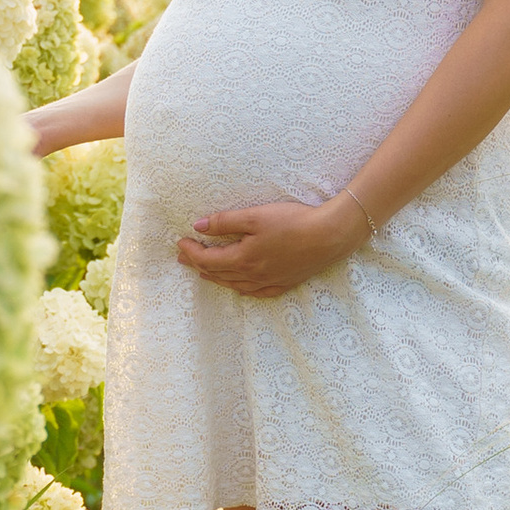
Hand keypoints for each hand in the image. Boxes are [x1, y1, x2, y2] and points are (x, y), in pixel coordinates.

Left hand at [174, 197, 364, 297]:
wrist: (329, 236)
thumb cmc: (293, 222)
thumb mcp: (254, 216)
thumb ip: (224, 222)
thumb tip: (198, 227)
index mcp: (243, 259)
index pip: (207, 260)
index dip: (190, 252)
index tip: (180, 242)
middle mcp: (253, 276)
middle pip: (217, 273)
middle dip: (197, 264)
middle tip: (184, 257)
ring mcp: (269, 283)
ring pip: (234, 285)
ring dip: (215, 277)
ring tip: (203, 272)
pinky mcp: (284, 284)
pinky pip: (254, 293)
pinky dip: (239, 288)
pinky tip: (238, 285)